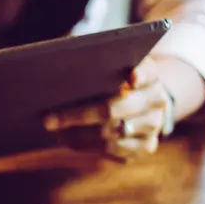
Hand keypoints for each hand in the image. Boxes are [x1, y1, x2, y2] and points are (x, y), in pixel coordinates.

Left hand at [43, 57, 169, 160]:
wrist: (144, 101)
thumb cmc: (118, 79)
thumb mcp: (115, 65)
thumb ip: (99, 59)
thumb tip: (66, 52)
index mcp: (150, 76)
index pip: (146, 73)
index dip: (140, 74)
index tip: (130, 78)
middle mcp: (156, 101)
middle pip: (113, 110)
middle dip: (77, 116)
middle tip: (48, 119)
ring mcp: (152, 126)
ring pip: (111, 134)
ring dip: (78, 135)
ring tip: (54, 132)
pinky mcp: (145, 146)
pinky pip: (114, 151)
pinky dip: (88, 147)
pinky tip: (69, 141)